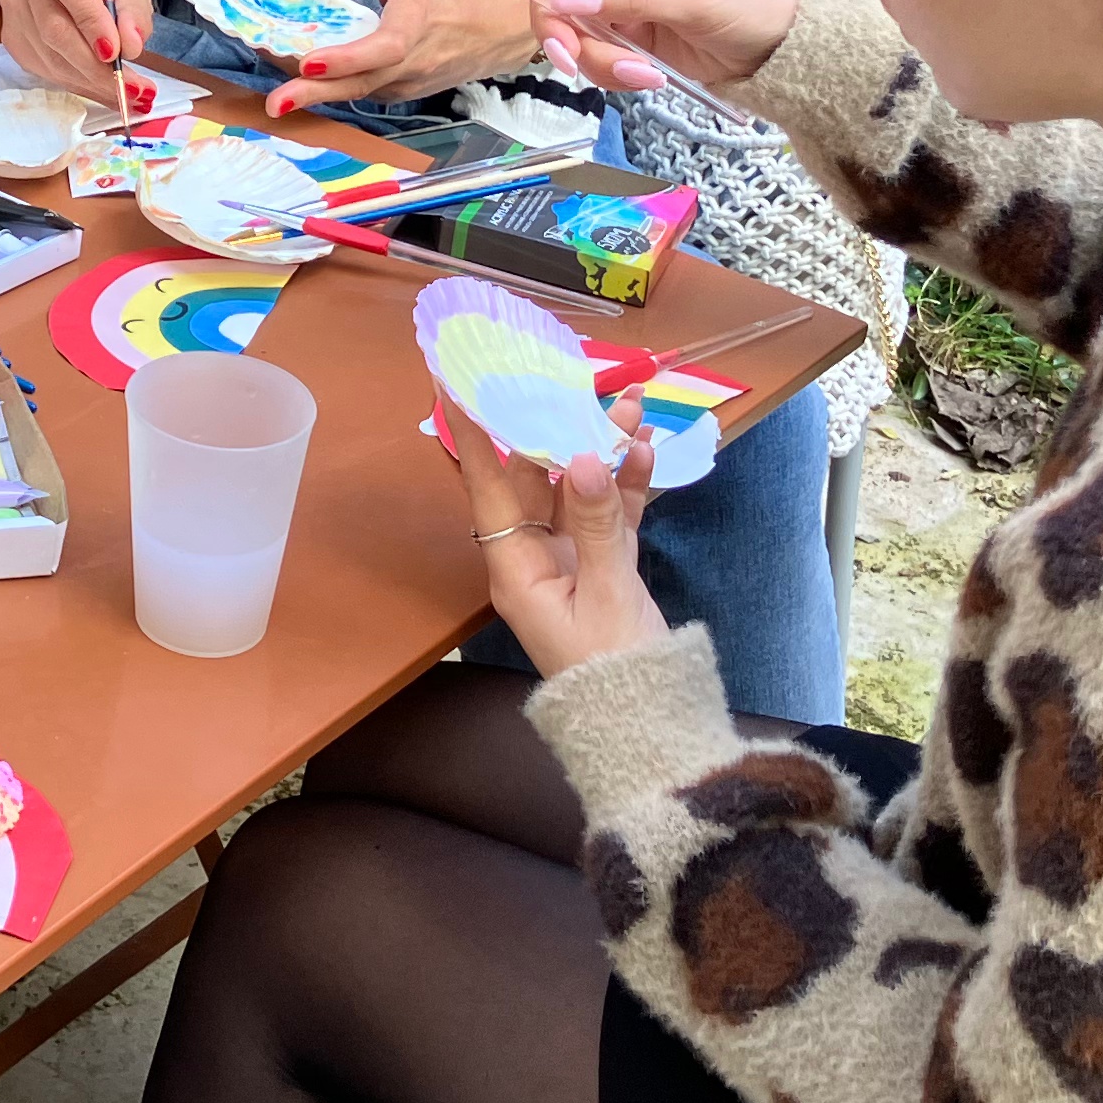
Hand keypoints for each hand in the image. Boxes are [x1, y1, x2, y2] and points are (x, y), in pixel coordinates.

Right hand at [0, 0, 150, 100]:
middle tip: (129, 88)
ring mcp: (12, 0)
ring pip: (47, 53)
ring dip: (87, 80)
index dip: (90, 20)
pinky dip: (72, 81)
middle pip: (54, 25)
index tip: (116, 52)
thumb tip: (130, 45)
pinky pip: (40, 66)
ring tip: (122, 92)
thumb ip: (131, 11)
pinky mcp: (10, 32)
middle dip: (94, 65)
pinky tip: (96, 86)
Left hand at [255, 0, 537, 115]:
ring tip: (277, 80)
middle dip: (313, 93)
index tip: (309, 61)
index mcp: (416, 25)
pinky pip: (364, 91)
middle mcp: (412, 64)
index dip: (344, 59)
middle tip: (277, 102)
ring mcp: (409, 85)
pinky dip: (335, 84)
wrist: (504, 29)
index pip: (380, 49)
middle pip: (358, 83)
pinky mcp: (405, 95)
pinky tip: (308, 73)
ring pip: (356, 91)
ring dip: (316, 87)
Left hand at [444, 383, 669, 677]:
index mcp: (514, 567)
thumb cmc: (613, 670)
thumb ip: (598, 524)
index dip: (471, 433)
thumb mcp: (606, 593)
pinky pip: (610, 514)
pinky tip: (644, 451)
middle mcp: (533, 557)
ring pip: (579, 490)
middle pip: (535, 478)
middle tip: (568, 378)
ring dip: (602, 449)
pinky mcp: (604, 567)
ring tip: (629, 406)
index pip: (485, 485)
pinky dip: (627, 485)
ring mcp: (570, 560)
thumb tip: (585, 457)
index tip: (454, 383)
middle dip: (555, 428)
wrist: (648, 725)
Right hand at [521, 0, 800, 90]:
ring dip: (588, 55)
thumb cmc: (754, 0)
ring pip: (568, 22)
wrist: (782, 47)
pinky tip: (645, 78)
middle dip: (558, 21)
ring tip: (636, 76)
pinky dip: (606, 70)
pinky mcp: (623, 33)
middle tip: (571, 58)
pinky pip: (590, 50)